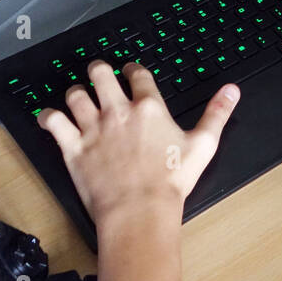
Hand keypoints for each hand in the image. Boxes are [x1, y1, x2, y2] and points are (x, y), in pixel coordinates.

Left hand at [37, 60, 239, 228]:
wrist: (140, 211)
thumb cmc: (171, 181)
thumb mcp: (203, 145)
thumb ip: (217, 113)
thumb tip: (232, 91)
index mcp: (149, 107)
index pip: (137, 74)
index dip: (133, 69)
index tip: (131, 71)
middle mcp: (118, 111)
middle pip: (100, 74)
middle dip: (99, 70)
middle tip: (99, 72)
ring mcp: (93, 128)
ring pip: (76, 94)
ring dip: (76, 91)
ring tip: (79, 94)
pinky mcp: (73, 147)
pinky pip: (53, 121)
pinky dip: (49, 116)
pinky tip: (50, 116)